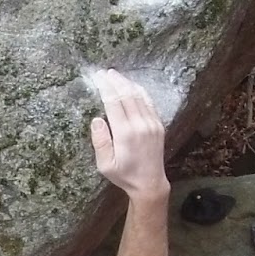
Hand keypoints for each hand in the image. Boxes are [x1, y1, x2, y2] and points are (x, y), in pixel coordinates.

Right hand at [88, 69, 168, 200]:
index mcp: (125, 134)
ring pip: (139, 96)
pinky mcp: (158, 125)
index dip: (105, 87)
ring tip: (115, 75)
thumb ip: (100, 141)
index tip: (97, 77)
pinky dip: (139, 91)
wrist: (150, 183)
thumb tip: (96, 119)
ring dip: (126, 83)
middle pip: (126, 95)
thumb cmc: (124, 175)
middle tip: (104, 72)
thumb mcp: (105, 165)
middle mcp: (140, 125)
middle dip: (115, 81)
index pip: (113, 103)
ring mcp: (151, 124)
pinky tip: (132, 86)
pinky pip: (149, 103)